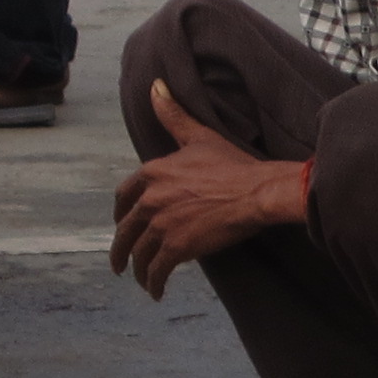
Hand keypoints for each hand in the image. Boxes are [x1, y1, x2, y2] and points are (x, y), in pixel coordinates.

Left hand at [111, 80, 300, 297]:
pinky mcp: (176, 248)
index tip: (122, 225)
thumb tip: (155, 86)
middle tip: (120, 262)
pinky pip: (157, 271)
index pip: (123, 197)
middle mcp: (150, 200)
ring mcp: (161, 225)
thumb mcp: (198, 137)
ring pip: (139, 253)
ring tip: (140, 279)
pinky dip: (154, 283)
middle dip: (121, 249)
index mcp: (152, 174)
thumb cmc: (233, 165)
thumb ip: (174, 115)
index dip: (120, 214)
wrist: (257, 191)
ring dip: (137, 270)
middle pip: (126, 230)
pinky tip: (156, 292)